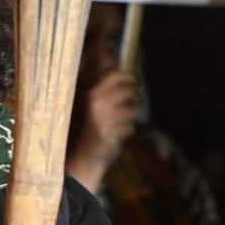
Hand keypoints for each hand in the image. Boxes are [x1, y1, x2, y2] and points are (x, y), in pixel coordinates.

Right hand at [66, 71, 138, 190]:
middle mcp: (98, 104)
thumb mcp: (98, 104)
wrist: (88, 151)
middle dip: (135, 97)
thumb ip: (109, 90)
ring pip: (132, 111)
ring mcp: (104, 119)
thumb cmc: (97, 124)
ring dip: (131, 117)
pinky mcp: (110, 134)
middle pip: (129, 92)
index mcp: (94, 94)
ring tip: (122, 121)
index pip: (115, 76)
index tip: (134, 80)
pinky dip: (128, 131)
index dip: (128, 76)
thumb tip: (127, 73)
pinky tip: (119, 133)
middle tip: (135, 101)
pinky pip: (131, 127)